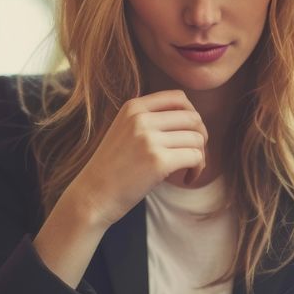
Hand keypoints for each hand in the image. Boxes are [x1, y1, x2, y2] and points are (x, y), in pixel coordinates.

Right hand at [59, 90, 207, 228]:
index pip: (178, 97)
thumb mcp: (125, 131)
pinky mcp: (158, 161)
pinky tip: (188, 179)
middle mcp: (141, 118)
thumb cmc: (113, 168)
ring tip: (189, 169)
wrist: (92, 196)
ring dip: (200, 156)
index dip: (192, 115)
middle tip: (193, 155)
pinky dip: (198, 169)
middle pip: (193, 118)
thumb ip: (151, 119)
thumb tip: (193, 119)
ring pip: (197, 139)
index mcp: (133, 107)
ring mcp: (149, 139)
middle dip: (201, 137)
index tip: (189, 134)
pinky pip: (195, 157)